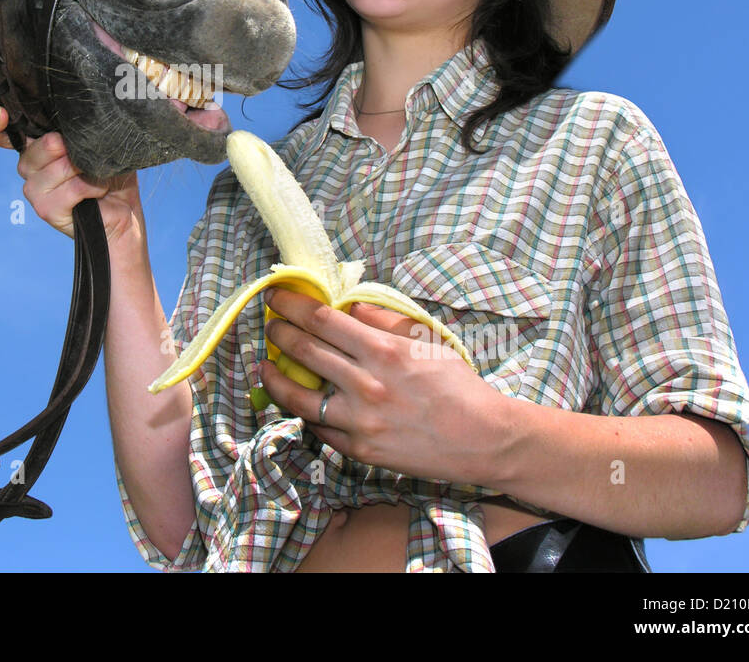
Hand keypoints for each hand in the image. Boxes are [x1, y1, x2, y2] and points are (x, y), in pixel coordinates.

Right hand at [0, 107, 144, 246]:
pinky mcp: (46, 210)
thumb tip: (71, 123)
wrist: (124, 214)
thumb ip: (77, 131)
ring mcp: (34, 191)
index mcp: (36, 149)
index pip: (2, 135)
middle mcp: (29, 168)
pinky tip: (99, 190)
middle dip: (72, 147)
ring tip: (97, 176)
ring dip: (87, 169)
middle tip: (88, 158)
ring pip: (59, 166)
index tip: (0, 113)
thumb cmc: (110, 176)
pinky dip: (93, 186)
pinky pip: (73, 188)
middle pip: (42, 145)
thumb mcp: (97, 145)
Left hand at [258, 287, 512, 486]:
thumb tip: (348, 304)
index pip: (321, 320)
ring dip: (275, 377)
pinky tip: (298, 401)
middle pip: (305, 351)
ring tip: (265, 366)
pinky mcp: (359, 450)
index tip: (276, 298)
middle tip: (270, 327)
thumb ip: (384, 320)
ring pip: (299, 396)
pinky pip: (318, 428)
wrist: (483, 439)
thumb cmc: (458, 385)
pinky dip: (304, 412)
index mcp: (383, 351)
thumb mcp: (425, 340)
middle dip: (279, 334)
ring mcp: (359, 421)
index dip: (292, 306)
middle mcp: (366, 385)